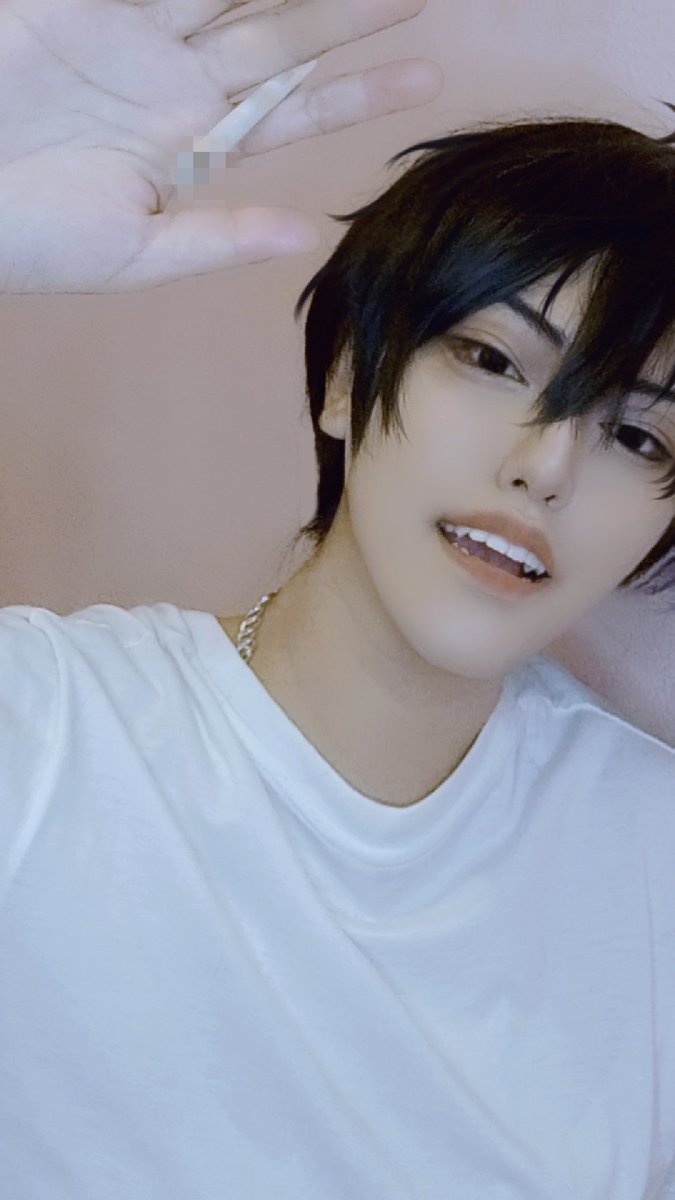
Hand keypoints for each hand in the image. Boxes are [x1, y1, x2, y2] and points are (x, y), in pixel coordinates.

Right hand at [0, 0, 441, 292]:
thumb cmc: (26, 239)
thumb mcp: (132, 253)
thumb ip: (219, 238)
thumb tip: (308, 236)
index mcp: (188, 146)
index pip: (290, 115)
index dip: (356, 94)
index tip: (425, 78)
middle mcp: (171, 82)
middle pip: (279, 37)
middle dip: (347, 14)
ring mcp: (131, 31)